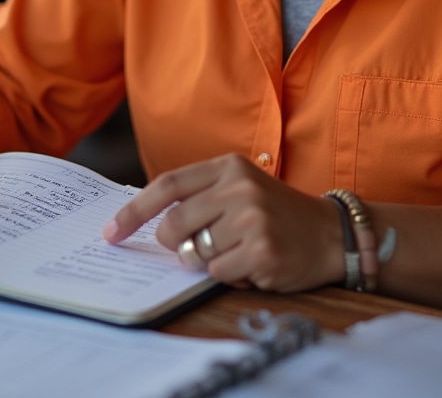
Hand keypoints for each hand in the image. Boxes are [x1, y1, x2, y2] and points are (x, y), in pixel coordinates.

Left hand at [102, 153, 344, 292]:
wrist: (330, 233)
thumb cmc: (275, 213)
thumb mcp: (240, 188)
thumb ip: (200, 197)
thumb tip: (147, 221)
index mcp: (229, 166)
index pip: (168, 185)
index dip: (135, 210)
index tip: (112, 231)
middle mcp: (239, 188)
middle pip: (175, 224)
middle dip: (173, 244)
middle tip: (190, 248)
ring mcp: (251, 219)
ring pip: (196, 253)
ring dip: (207, 261)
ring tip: (236, 251)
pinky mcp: (261, 251)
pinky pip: (218, 273)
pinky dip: (229, 275)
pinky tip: (253, 263)